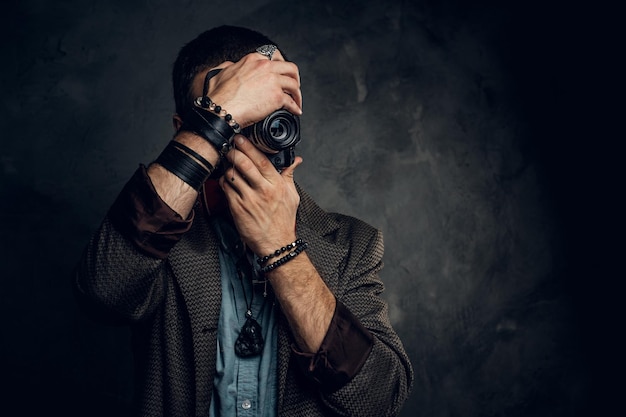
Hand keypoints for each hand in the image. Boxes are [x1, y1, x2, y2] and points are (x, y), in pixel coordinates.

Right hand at [203, 51, 302, 127]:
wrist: (222, 109)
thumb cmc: (219, 95)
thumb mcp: (221, 72)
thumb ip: (230, 66)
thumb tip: (232, 66)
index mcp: (253, 60)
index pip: (274, 57)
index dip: (281, 66)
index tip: (282, 74)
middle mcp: (265, 67)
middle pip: (290, 68)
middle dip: (294, 77)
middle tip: (294, 86)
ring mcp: (272, 81)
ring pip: (294, 84)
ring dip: (297, 94)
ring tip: (296, 101)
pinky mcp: (277, 97)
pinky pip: (291, 102)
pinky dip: (295, 107)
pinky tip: (295, 111)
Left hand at [218, 135, 301, 256]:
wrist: (276, 243)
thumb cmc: (283, 220)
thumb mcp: (292, 196)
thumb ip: (290, 175)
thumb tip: (296, 161)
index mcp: (276, 185)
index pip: (262, 160)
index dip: (250, 147)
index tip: (242, 138)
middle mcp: (263, 191)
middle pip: (245, 164)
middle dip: (235, 151)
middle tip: (230, 145)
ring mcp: (249, 200)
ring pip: (233, 175)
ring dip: (228, 166)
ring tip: (228, 162)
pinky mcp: (237, 208)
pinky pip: (226, 189)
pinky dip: (224, 181)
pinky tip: (227, 179)